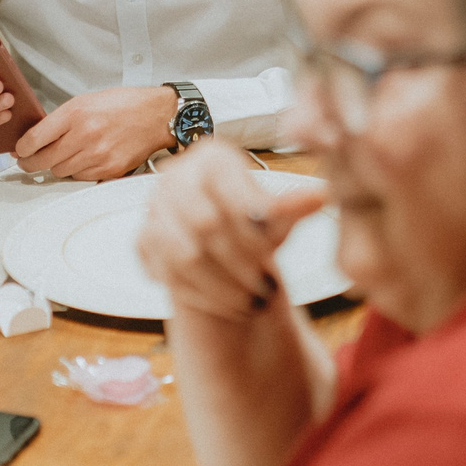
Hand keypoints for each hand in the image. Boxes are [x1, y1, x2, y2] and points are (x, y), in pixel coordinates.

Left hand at [14, 86, 177, 181]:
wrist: (156, 116)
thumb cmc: (122, 105)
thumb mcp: (86, 100)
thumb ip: (60, 119)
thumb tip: (36, 138)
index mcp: (76, 114)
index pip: (35, 139)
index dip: (22, 148)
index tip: (19, 151)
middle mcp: (85, 136)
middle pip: (44, 161)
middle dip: (31, 162)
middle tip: (27, 161)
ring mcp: (98, 155)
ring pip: (60, 172)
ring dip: (56, 166)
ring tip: (61, 156)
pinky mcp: (109, 170)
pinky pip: (80, 178)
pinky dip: (77, 171)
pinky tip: (82, 160)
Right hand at [138, 141, 325, 318]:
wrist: (220, 247)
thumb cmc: (254, 225)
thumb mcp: (278, 217)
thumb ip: (294, 207)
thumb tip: (322, 196)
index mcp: (211, 158)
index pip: (228, 189)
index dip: (252, 222)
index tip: (275, 248)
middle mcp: (176, 177)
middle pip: (204, 223)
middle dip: (241, 262)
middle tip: (270, 289)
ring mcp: (155, 209)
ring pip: (184, 254)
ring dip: (224, 286)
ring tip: (256, 304)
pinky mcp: (143, 241)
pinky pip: (168, 273)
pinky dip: (204, 296)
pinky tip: (231, 307)